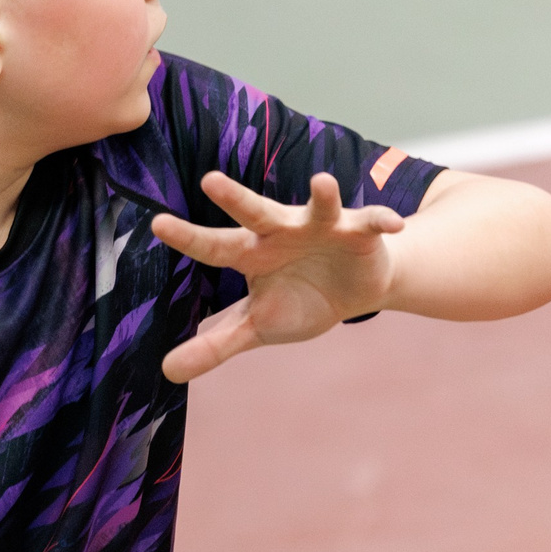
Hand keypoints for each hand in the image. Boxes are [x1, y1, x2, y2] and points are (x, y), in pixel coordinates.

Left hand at [152, 171, 404, 381]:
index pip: (214, 246)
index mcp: (252, 253)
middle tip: (209, 180)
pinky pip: (371, 222)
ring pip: (320, 207)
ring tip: (324, 183)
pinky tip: (393, 224)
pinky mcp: (360, 231)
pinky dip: (382, 221)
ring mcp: (322, 227)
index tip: (157, 223)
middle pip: (255, 213)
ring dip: (324, 197)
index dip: (188, 237)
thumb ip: (215, 343)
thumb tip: (166, 371)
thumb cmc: (298, 298)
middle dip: (235, 198)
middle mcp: (282, 232)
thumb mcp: (256, 325)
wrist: (353, 287)